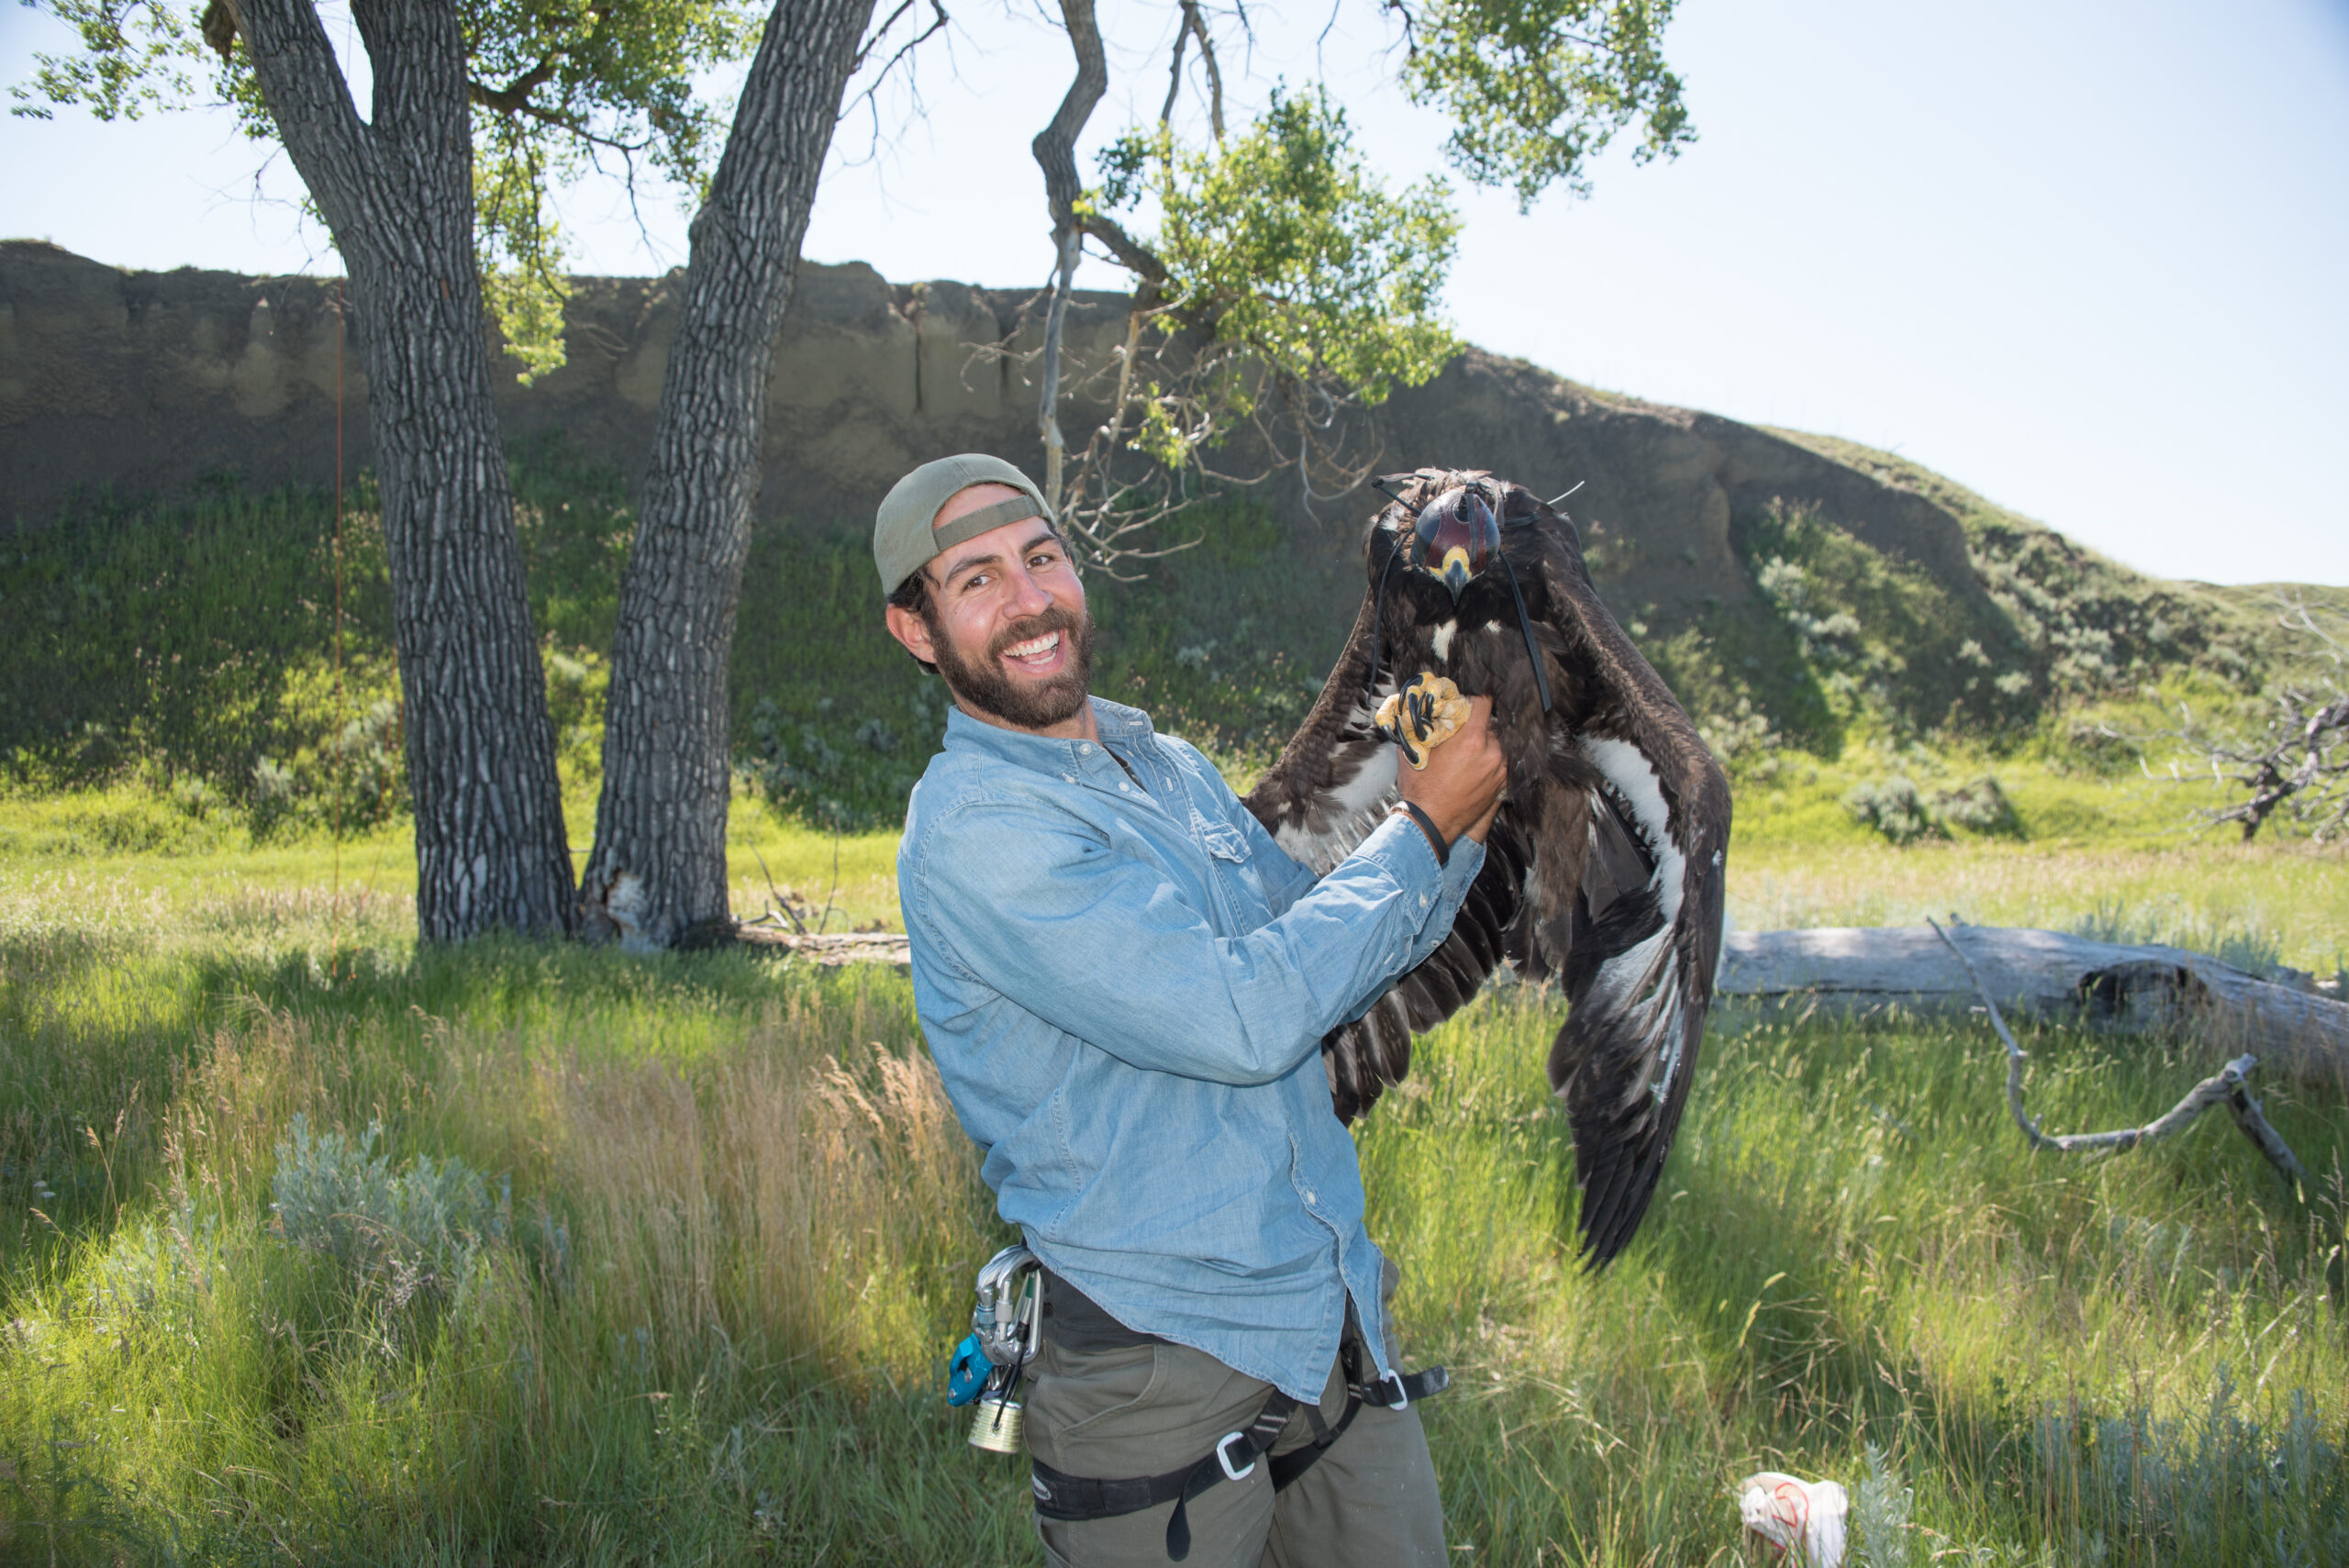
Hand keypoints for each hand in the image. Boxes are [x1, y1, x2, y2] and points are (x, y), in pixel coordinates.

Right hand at [1398, 695, 1507, 844]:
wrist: (1429, 823)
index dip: (1473, 702)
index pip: (1484, 704)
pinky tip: (1473, 769)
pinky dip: (1489, 763)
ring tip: (1468, 755)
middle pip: (1490, 726)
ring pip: (1497, 745)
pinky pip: (1500, 764)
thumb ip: (1425, 728)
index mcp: (1471, 740)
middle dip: (1477, 728)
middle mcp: (1491, 753)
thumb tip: (1423, 713)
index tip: (1466, 706)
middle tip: (1462, 734)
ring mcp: (1499, 770)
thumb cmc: (1421, 789)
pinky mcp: (1502, 785)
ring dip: (1485, 746)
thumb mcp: (1416, 751)